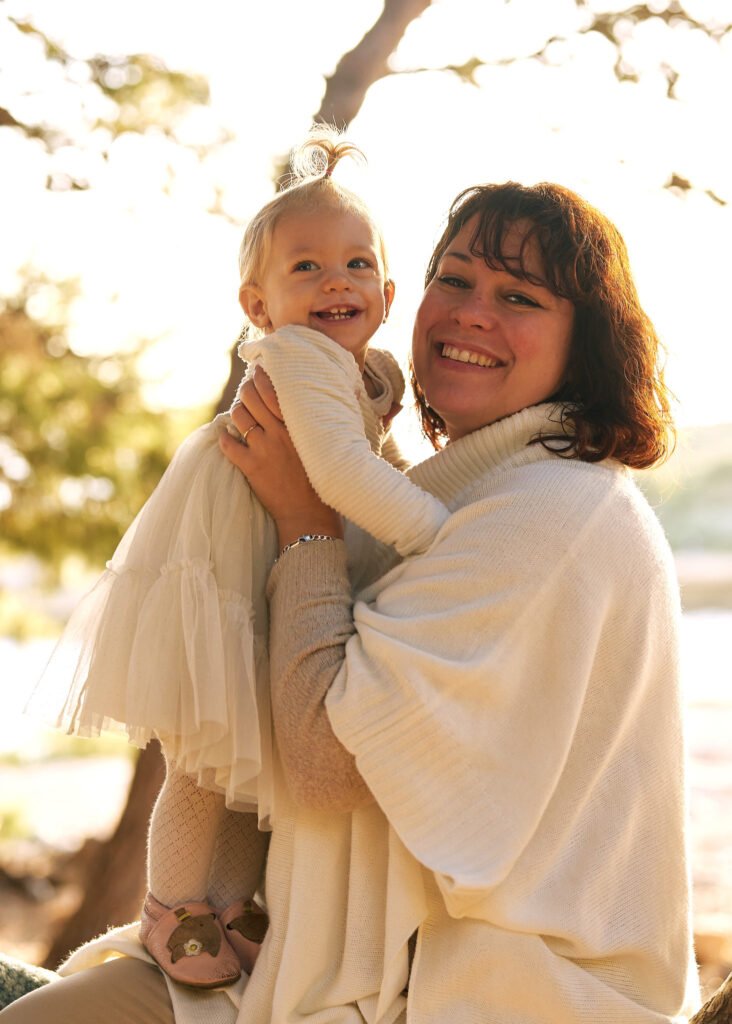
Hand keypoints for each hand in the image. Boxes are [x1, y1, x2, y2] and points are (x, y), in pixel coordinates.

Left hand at [219, 367, 342, 547]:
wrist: (310, 515)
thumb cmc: (326, 479)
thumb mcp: (335, 445)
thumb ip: (334, 421)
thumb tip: (357, 395)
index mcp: (299, 424)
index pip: (273, 389)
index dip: (261, 378)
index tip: (259, 374)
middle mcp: (279, 432)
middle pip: (250, 397)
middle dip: (245, 390)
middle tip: (247, 392)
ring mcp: (263, 449)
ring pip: (239, 416)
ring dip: (237, 412)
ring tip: (240, 414)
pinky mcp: (251, 467)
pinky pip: (228, 445)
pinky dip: (223, 438)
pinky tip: (225, 437)